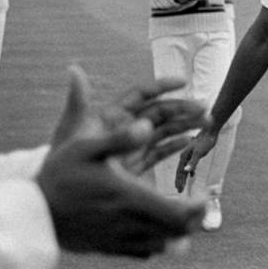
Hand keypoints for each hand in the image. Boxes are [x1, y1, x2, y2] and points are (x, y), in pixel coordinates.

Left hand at [38, 69, 205, 256]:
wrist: (60, 199)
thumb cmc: (60, 162)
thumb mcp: (71, 130)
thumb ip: (77, 101)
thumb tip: (73, 69)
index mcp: (111, 115)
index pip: (140, 94)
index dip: (161, 86)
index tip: (183, 82)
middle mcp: (124, 128)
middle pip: (159, 112)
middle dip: (183, 108)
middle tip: (205, 109)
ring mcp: (130, 147)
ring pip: (163, 130)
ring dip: (185, 125)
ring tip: (207, 123)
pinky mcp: (134, 165)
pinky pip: (159, 151)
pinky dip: (174, 146)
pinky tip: (190, 142)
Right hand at [175, 129, 218, 192]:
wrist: (210, 130)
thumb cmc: (205, 141)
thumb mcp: (199, 153)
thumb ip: (193, 162)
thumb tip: (186, 172)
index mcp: (183, 156)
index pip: (180, 171)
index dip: (179, 180)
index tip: (179, 189)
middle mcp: (184, 155)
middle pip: (180, 171)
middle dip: (180, 181)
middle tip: (179, 191)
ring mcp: (189, 154)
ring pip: (184, 168)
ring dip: (184, 177)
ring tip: (183, 186)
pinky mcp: (194, 153)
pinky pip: (190, 164)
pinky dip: (190, 171)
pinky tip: (192, 175)